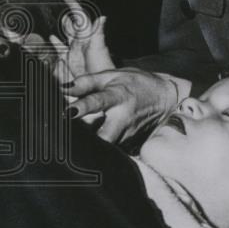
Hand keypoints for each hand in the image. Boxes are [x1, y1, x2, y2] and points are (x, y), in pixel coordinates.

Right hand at [50, 0, 114, 84]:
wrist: (97, 85)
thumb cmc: (101, 67)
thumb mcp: (99, 49)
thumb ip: (99, 33)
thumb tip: (103, 17)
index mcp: (87, 36)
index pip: (80, 17)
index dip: (73, 5)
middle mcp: (80, 42)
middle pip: (72, 24)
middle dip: (68, 15)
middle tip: (63, 5)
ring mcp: (74, 51)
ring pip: (66, 35)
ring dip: (61, 28)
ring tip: (58, 19)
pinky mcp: (68, 60)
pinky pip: (60, 49)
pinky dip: (55, 43)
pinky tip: (51, 38)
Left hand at [63, 67, 179, 143]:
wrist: (166, 98)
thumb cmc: (134, 84)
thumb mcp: (112, 76)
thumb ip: (86, 82)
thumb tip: (62, 88)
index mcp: (118, 96)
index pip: (98, 101)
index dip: (83, 107)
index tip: (68, 112)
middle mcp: (123, 118)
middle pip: (105, 138)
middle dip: (88, 142)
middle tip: (68, 143)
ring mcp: (128, 135)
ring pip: (106, 148)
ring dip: (91, 148)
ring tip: (75, 147)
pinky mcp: (131, 146)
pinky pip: (112, 151)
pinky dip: (100, 150)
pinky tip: (90, 148)